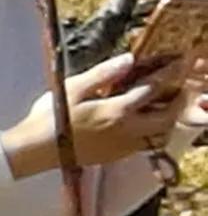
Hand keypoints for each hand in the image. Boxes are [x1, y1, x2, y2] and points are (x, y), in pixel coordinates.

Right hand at [5, 54, 203, 174]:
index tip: (179, 63)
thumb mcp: (73, 88)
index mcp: (117, 110)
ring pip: (160, 135)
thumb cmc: (51, 117)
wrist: (37, 150)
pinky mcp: (117, 156)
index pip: (152, 89)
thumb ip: (103, 74)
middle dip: (176, 102)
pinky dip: (153, 132)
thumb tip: (128, 59)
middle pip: (166, 117)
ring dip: (167, 120)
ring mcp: (124, 146)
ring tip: (163, 107)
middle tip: (178, 89)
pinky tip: (142, 123)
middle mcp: (127, 130)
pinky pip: (146, 145)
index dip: (168, 74)